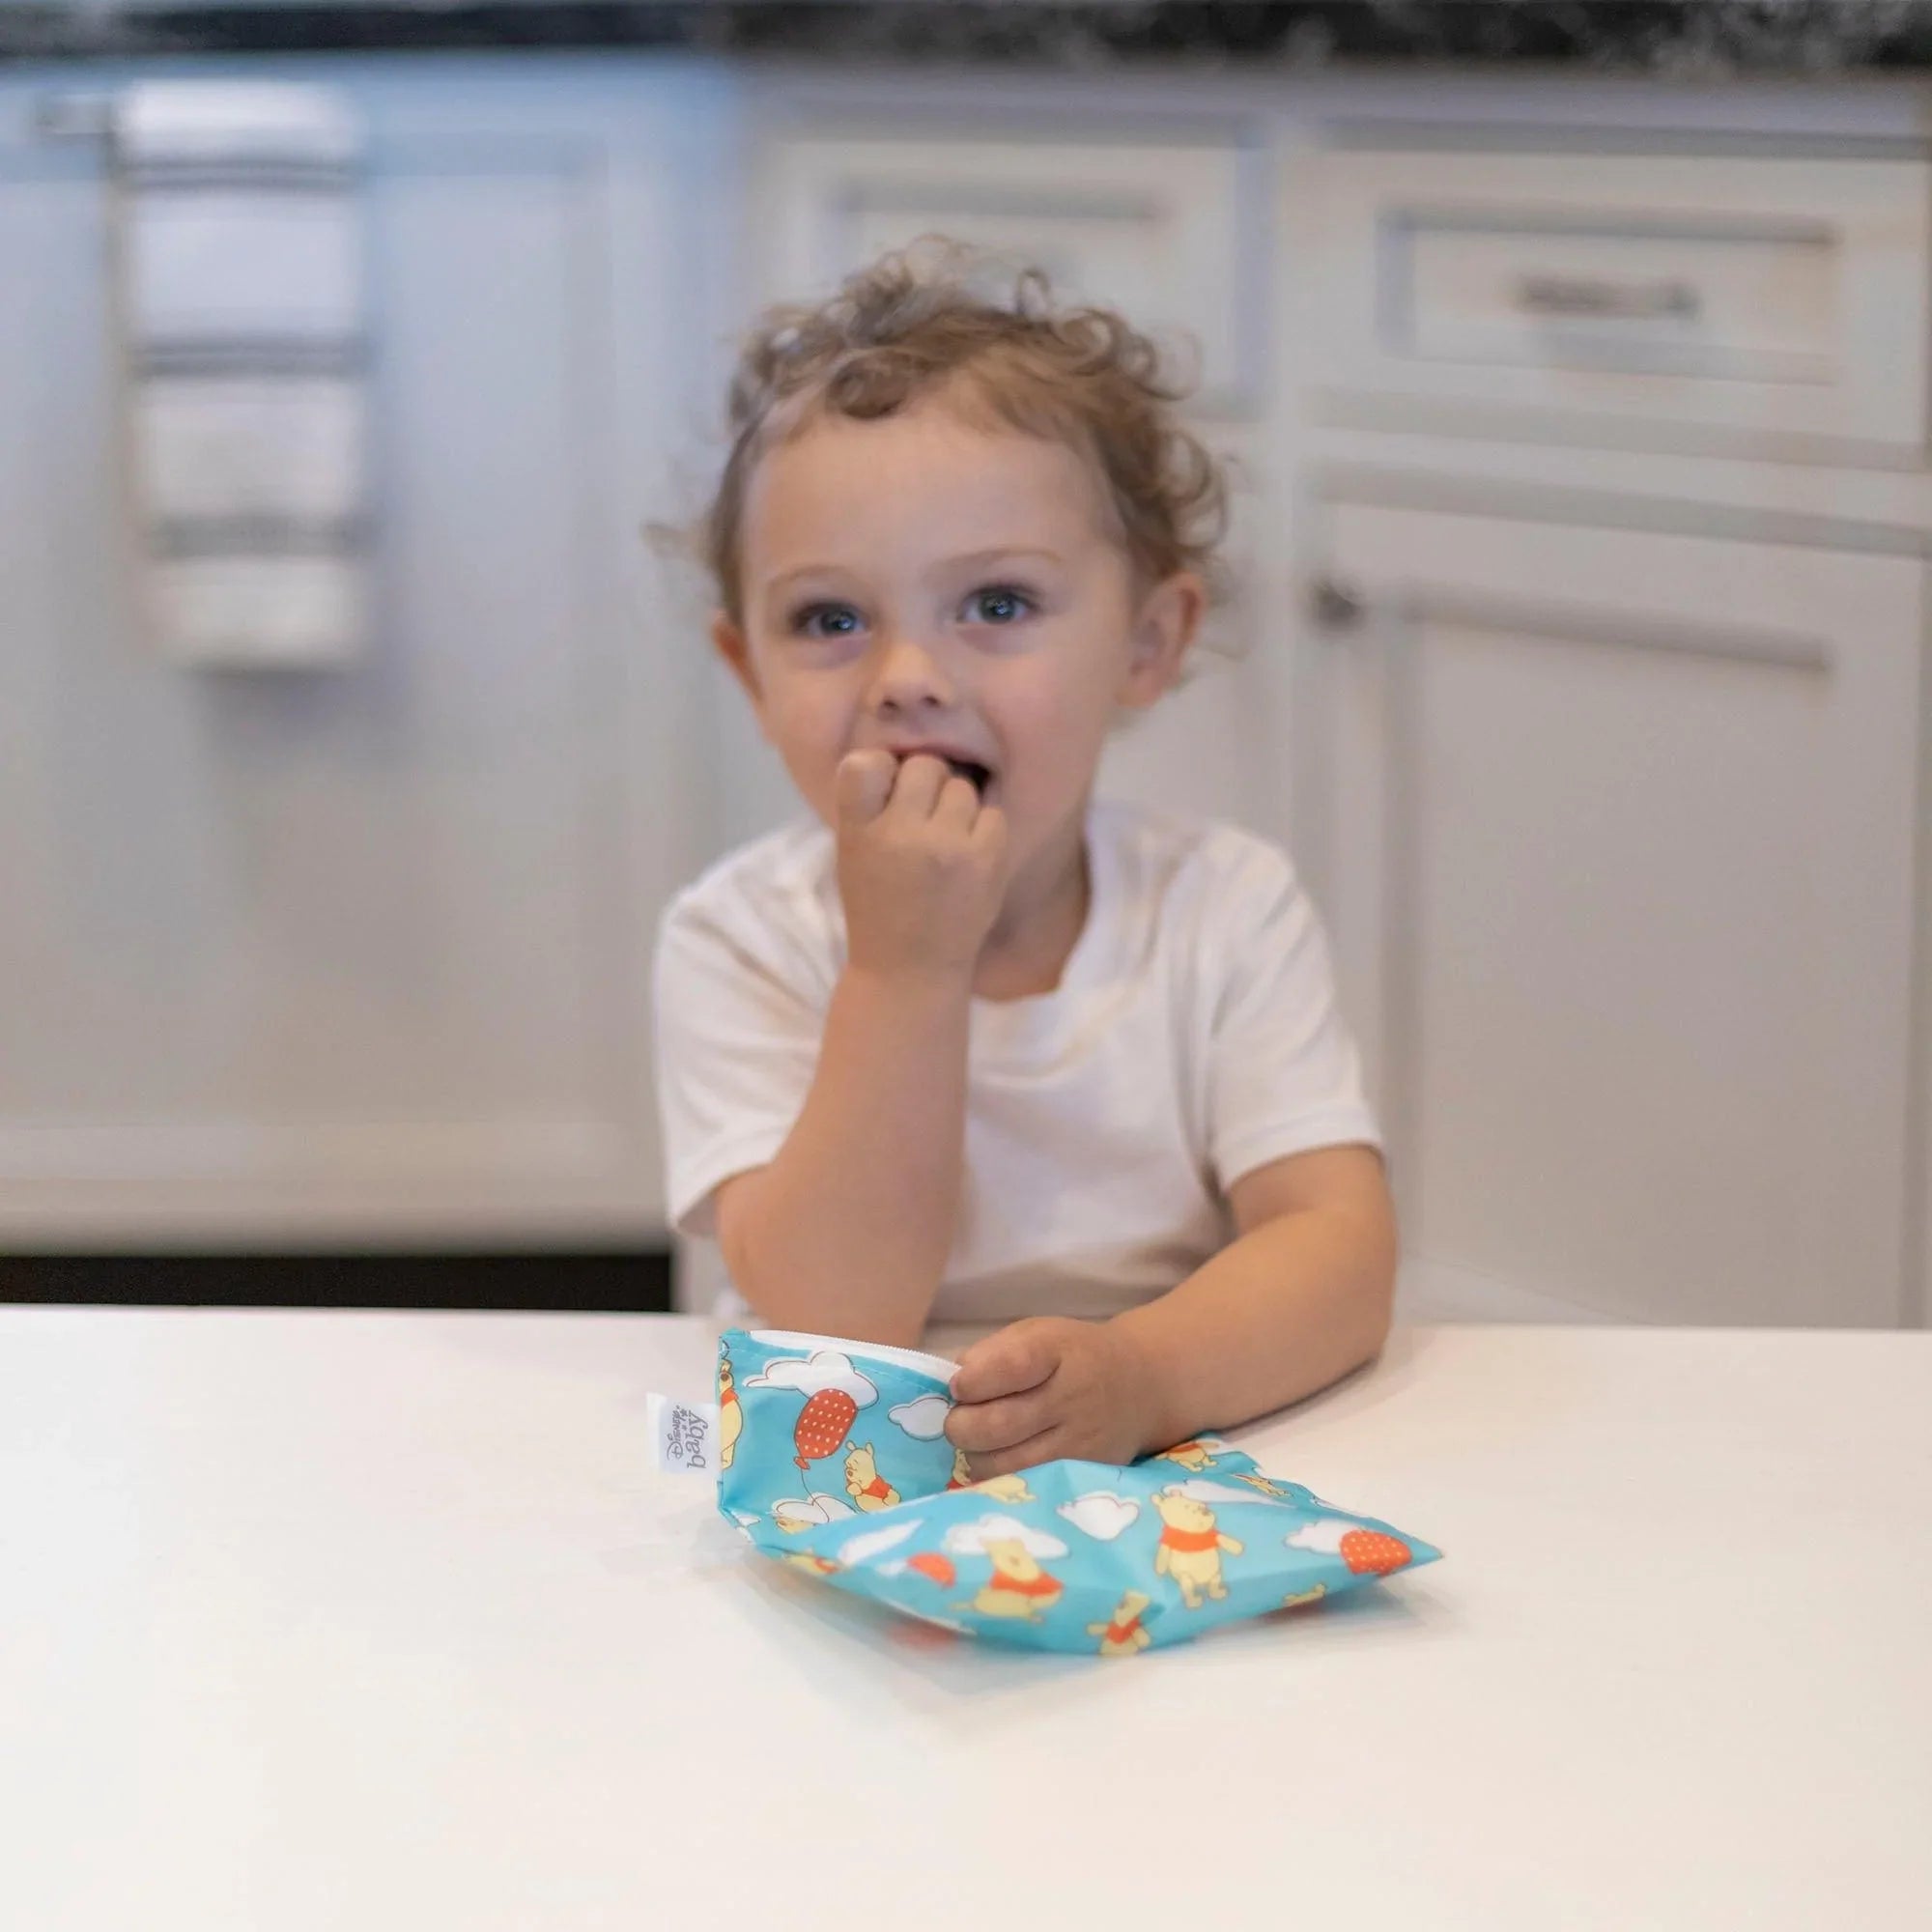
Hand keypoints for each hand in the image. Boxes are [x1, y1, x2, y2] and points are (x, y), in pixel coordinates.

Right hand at [835, 750, 1007, 981]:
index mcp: (857, 830)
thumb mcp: (852, 851)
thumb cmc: (878, 904)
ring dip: (957, 807)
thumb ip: (870, 802)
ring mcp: (946, 846)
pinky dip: (984, 830)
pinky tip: (968, 857)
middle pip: (926, 766)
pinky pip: (993, 814)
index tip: (887, 793)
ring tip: (945, 844)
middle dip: (926, 785)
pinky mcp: (985, 860)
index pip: (866, 763)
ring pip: (963, 787)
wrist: (910, 970)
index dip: (883, 769)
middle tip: (921, 821)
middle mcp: (900, 833)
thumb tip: (915, 753)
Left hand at [944, 1317, 1164, 1476]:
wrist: (1140, 1386)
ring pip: (1005, 1464)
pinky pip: (1025, 1483)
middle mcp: (1072, 1398)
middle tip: (959, 1419)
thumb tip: (953, 1384)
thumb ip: (992, 1353)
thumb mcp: (1037, 1334)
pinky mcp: (1082, 1473)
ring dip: (977, 1454)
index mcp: (1057, 1351)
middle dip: (961, 1425)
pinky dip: (1000, 1474)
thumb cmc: (1073, 1356)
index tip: (959, 1385)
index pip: (1007, 1367)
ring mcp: (1079, 1442)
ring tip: (980, 1440)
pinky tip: (1001, 1457)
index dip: (971, 1381)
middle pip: (997, 1425)